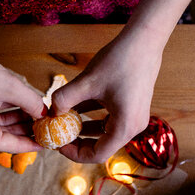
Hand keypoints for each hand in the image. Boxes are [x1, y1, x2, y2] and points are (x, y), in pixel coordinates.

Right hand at [0, 41, 45, 152]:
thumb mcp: (9, 86)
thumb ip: (31, 102)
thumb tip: (44, 112)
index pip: (14, 145)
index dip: (34, 143)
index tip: (49, 143)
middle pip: (7, 136)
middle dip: (27, 129)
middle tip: (46, 124)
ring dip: (18, 119)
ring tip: (38, 112)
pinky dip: (5, 112)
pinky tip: (22, 104)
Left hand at [51, 30, 162, 162]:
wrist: (145, 39)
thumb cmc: (120, 60)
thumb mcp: (87, 82)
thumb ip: (64, 99)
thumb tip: (50, 112)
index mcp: (125, 127)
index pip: (97, 154)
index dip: (74, 153)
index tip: (57, 144)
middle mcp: (133, 127)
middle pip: (101, 145)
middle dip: (77, 141)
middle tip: (58, 134)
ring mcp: (134, 117)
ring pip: (104, 132)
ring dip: (83, 128)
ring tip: (63, 121)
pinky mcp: (131, 106)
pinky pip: (109, 119)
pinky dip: (92, 116)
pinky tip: (75, 108)